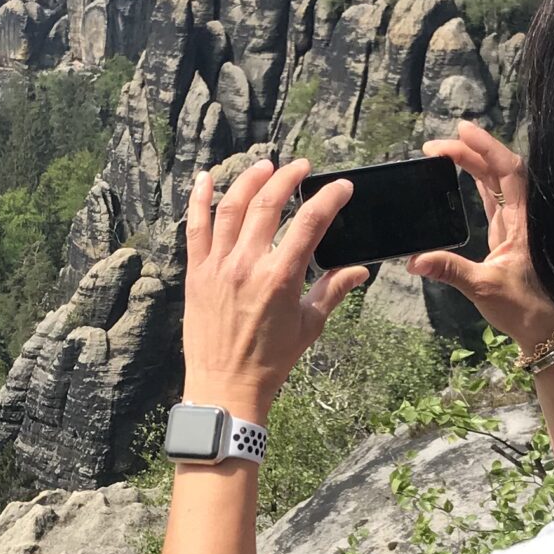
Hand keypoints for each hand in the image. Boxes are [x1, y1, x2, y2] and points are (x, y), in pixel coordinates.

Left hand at [182, 157, 370, 418]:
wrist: (225, 388)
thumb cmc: (270, 361)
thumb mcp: (309, 326)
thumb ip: (333, 291)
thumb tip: (359, 270)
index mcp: (280, 278)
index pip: (310, 223)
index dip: (329, 198)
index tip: (342, 187)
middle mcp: (246, 265)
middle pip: (268, 204)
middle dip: (288, 177)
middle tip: (301, 166)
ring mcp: (217, 266)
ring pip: (231, 208)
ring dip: (249, 180)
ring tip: (265, 166)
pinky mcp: (196, 273)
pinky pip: (195, 228)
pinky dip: (199, 200)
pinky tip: (206, 178)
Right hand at [413, 122, 553, 351]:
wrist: (544, 330)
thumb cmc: (525, 309)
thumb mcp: (484, 288)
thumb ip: (450, 270)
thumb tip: (415, 261)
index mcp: (524, 223)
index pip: (508, 172)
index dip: (487, 147)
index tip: (462, 131)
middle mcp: (523, 217)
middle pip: (499, 171)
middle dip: (470, 151)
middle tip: (436, 144)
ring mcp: (516, 224)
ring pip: (496, 182)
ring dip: (472, 163)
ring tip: (443, 151)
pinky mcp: (509, 234)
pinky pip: (493, 198)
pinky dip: (478, 181)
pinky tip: (463, 172)